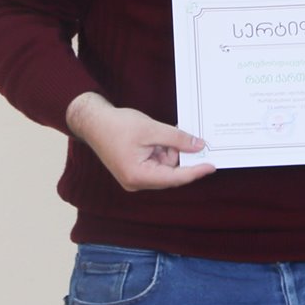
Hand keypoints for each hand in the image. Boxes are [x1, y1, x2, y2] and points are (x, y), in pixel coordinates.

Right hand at [65, 92, 214, 190]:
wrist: (93, 122)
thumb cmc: (117, 125)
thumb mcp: (151, 129)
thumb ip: (177, 139)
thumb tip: (198, 146)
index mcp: (138, 176)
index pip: (174, 178)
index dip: (195, 171)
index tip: (211, 166)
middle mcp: (136, 182)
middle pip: (170, 173)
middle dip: (177, 154)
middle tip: (185, 136)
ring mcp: (134, 178)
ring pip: (164, 167)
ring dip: (167, 150)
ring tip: (157, 133)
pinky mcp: (134, 171)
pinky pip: (156, 163)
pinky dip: (160, 150)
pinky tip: (156, 138)